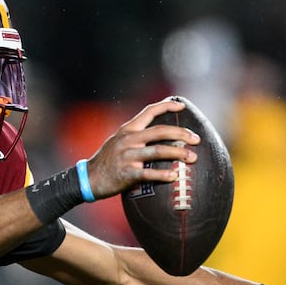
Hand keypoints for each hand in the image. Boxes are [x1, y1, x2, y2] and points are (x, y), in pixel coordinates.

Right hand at [80, 98, 197, 198]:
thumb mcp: (118, 141)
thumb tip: (158, 133)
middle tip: (196, 139)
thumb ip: (135, 136)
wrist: (89, 178)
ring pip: (158, 151)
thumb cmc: (107, 161)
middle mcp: (128, 140)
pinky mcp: (127, 173)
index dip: (166, 106)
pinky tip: (175, 176)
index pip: (149, 112)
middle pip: (160, 131)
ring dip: (178, 153)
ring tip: (193, 157)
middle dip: (181, 133)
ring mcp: (127, 156)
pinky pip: (148, 174)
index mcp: (128, 129)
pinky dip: (163, 175)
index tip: (182, 105)